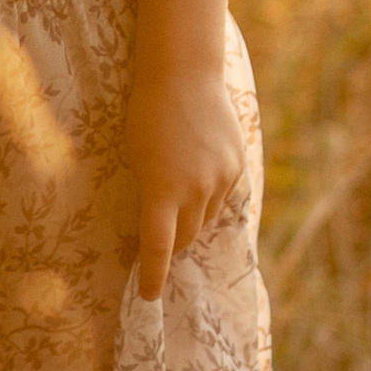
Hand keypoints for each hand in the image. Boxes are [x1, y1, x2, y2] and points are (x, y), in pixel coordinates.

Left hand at [121, 56, 246, 298]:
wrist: (183, 74)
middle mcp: (194, 190)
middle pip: (185, 237)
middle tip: (161, 241)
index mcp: (160, 190)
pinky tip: (198, 173)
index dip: (153, 275)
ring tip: (178, 195)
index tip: (149, 295)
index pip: (158, 247)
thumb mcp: (135, 158)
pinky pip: (222, 195)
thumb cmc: (145, 115)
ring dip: (192, 217)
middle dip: (172, 243)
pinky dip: (209, 195)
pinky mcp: (235, 166)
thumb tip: (161, 226)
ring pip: (206, 218)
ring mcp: (219, 178)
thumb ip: (150, 193)